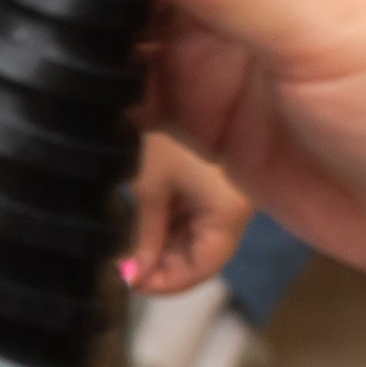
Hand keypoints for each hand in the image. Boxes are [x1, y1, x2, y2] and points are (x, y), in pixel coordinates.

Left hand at [129, 129, 247, 293]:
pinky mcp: (217, 185)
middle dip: (164, 268)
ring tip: (129, 254)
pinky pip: (198, 219)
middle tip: (126, 272)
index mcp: (230, 209)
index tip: (134, 284)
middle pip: (205, 255)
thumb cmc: (161, 133)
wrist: (169, 82)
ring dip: (165, 251)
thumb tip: (134, 276)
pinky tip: (144, 233)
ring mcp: (230, 195)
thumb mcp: (149, 189)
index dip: (170, 282)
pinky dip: (171, 230)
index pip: (206, 265)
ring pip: (199, 240)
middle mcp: (239, 205)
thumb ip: (145, 239)